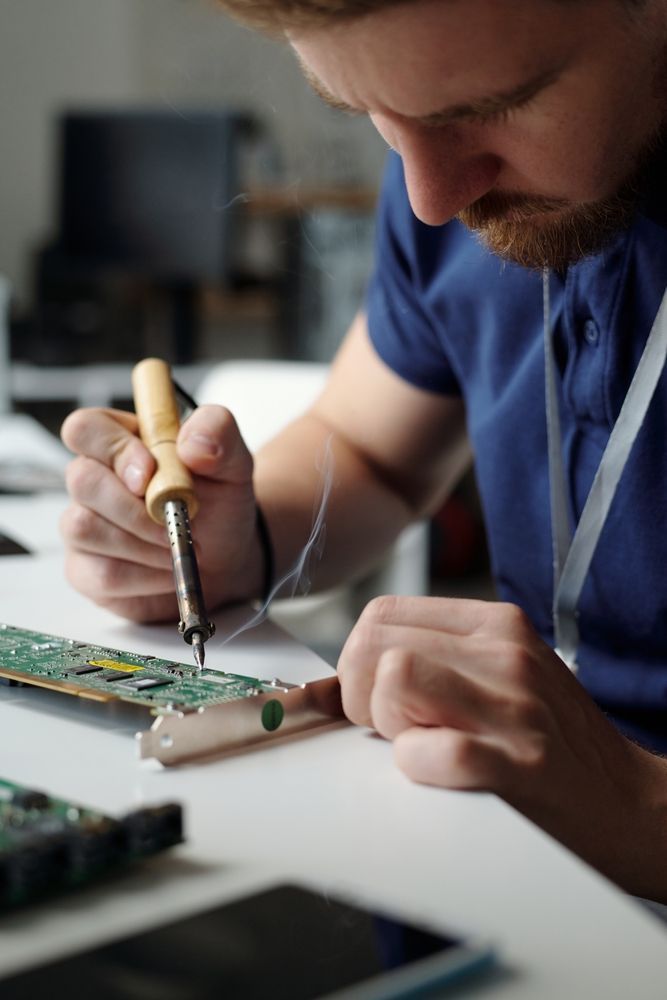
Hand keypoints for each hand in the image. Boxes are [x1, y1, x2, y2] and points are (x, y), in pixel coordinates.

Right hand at [60, 405, 260, 622]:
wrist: (225, 558)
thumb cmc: (218, 503)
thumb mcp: (232, 461)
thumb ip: (217, 431)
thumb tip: (191, 443)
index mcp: (120, 439)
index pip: (85, 428)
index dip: (114, 449)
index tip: (152, 473)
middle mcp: (92, 478)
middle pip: (82, 480)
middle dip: (136, 508)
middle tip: (179, 521)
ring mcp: (81, 523)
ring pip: (84, 529)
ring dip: (143, 543)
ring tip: (178, 546)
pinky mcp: (85, 570)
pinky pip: (100, 574)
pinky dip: (144, 577)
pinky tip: (167, 570)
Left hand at [338, 595, 666, 898]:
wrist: (629, 803)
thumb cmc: (552, 742)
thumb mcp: (496, 678)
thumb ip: (417, 666)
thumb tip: (320, 690)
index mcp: (495, 625)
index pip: (381, 613)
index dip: (359, 661)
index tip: (378, 698)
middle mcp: (504, 654)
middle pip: (373, 644)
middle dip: (359, 694)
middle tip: (394, 728)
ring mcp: (514, 708)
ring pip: (393, 680)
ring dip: (386, 725)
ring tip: (419, 745)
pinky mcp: (518, 766)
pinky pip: (432, 751)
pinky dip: (417, 766)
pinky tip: (441, 772)